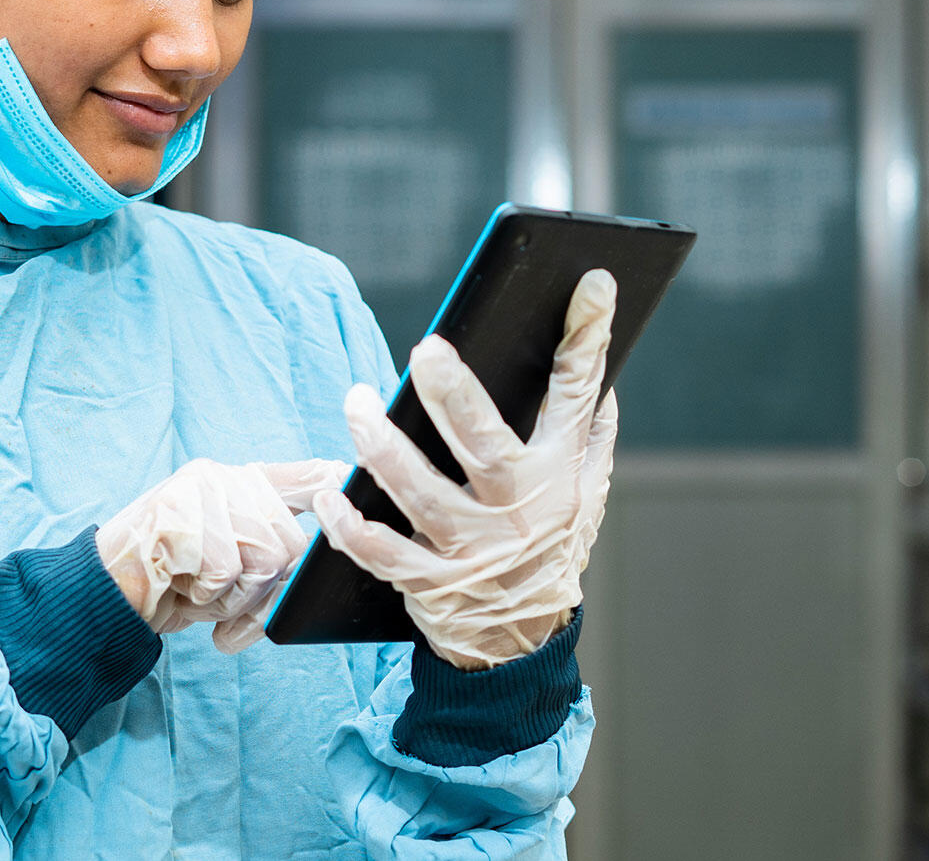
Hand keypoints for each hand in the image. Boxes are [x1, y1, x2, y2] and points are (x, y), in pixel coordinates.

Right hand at [96, 457, 347, 653]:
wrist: (100, 595)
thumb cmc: (170, 584)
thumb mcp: (226, 566)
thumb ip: (268, 557)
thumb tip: (319, 567)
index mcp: (239, 484)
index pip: (306, 476)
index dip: (339, 483)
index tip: (360, 483)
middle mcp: (224, 478)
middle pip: (290, 542)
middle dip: (264, 590)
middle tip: (224, 602)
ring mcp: (201, 492)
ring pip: (263, 559)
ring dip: (233, 598)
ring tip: (198, 592)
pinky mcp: (180, 516)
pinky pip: (225, 572)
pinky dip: (207, 597)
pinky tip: (179, 587)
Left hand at [315, 269, 619, 669]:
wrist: (522, 644)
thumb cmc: (551, 548)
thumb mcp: (588, 494)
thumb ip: (592, 433)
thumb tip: (598, 369)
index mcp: (559, 474)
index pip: (579, 394)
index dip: (587, 337)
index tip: (590, 283)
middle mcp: (517, 508)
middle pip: (483, 442)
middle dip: (455, 393)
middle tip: (427, 348)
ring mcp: (471, 547)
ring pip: (417, 490)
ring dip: (380, 443)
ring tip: (357, 402)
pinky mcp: (428, 581)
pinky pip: (379, 550)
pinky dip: (349, 523)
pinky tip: (330, 493)